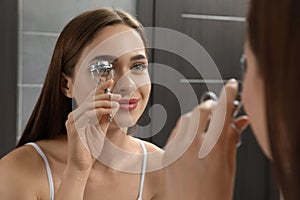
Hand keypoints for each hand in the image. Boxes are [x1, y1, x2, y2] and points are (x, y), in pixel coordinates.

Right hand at [65, 80, 120, 171]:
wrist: (82, 164)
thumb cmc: (90, 148)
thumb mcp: (101, 129)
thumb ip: (105, 117)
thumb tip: (114, 106)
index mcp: (80, 115)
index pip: (90, 98)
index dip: (100, 88)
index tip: (111, 80)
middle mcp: (74, 115)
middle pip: (90, 99)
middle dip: (106, 95)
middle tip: (118, 96)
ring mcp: (73, 121)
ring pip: (90, 105)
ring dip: (105, 103)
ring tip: (117, 104)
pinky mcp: (74, 127)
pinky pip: (89, 114)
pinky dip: (101, 111)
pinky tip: (110, 111)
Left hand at [164, 79, 248, 199]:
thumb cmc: (212, 195)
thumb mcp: (229, 167)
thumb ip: (232, 140)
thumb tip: (239, 122)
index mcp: (214, 148)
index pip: (223, 111)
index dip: (229, 94)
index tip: (232, 86)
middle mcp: (193, 145)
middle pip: (201, 110)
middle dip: (211, 105)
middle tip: (218, 111)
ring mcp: (177, 149)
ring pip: (186, 118)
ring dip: (197, 115)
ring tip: (204, 126)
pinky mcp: (167, 154)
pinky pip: (175, 131)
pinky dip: (184, 127)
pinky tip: (191, 136)